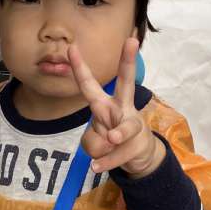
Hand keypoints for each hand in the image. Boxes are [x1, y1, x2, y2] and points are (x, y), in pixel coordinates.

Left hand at [69, 38, 164, 177]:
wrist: (139, 157)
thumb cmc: (113, 140)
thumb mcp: (95, 140)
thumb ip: (93, 141)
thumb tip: (106, 145)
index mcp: (106, 104)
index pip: (90, 84)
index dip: (80, 67)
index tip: (71, 47)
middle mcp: (121, 109)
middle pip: (125, 83)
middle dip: (128, 62)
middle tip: (132, 42)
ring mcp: (132, 125)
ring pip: (122, 127)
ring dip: (116, 134)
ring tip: (112, 138)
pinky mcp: (138, 144)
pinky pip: (117, 153)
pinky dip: (106, 161)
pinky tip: (96, 167)